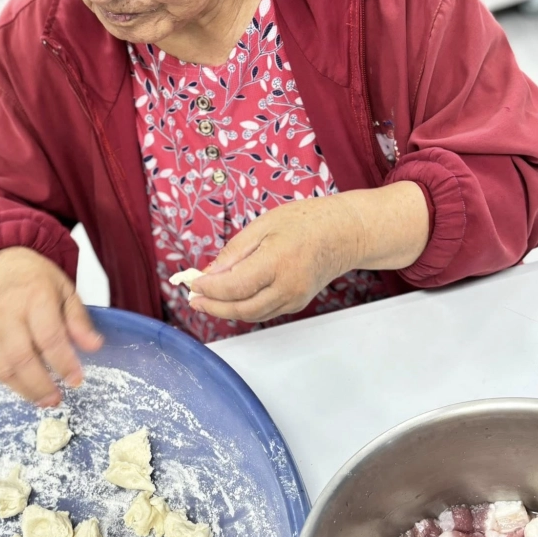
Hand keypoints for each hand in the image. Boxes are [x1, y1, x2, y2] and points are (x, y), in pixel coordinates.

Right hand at [0, 247, 102, 405]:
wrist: (1, 268)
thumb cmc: (39, 283)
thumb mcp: (67, 292)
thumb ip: (79, 320)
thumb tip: (94, 346)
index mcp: (36, 297)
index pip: (49, 335)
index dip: (63, 361)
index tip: (76, 380)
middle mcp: (9, 312)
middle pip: (21, 355)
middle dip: (40, 383)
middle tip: (57, 400)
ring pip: (2, 365)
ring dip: (24, 389)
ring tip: (44, 401)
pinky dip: (8, 383)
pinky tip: (26, 390)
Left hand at [188, 196, 360, 322]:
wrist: (344, 233)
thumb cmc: (306, 222)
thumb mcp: (264, 225)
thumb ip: (235, 251)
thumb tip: (210, 273)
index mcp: (277, 262)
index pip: (234, 286)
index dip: (209, 289)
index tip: (193, 284)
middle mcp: (287, 287)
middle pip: (241, 308)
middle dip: (213, 307)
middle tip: (193, 299)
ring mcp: (294, 299)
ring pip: (252, 315)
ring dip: (226, 311)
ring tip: (205, 301)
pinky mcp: (297, 303)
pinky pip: (264, 312)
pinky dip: (244, 309)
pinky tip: (230, 300)